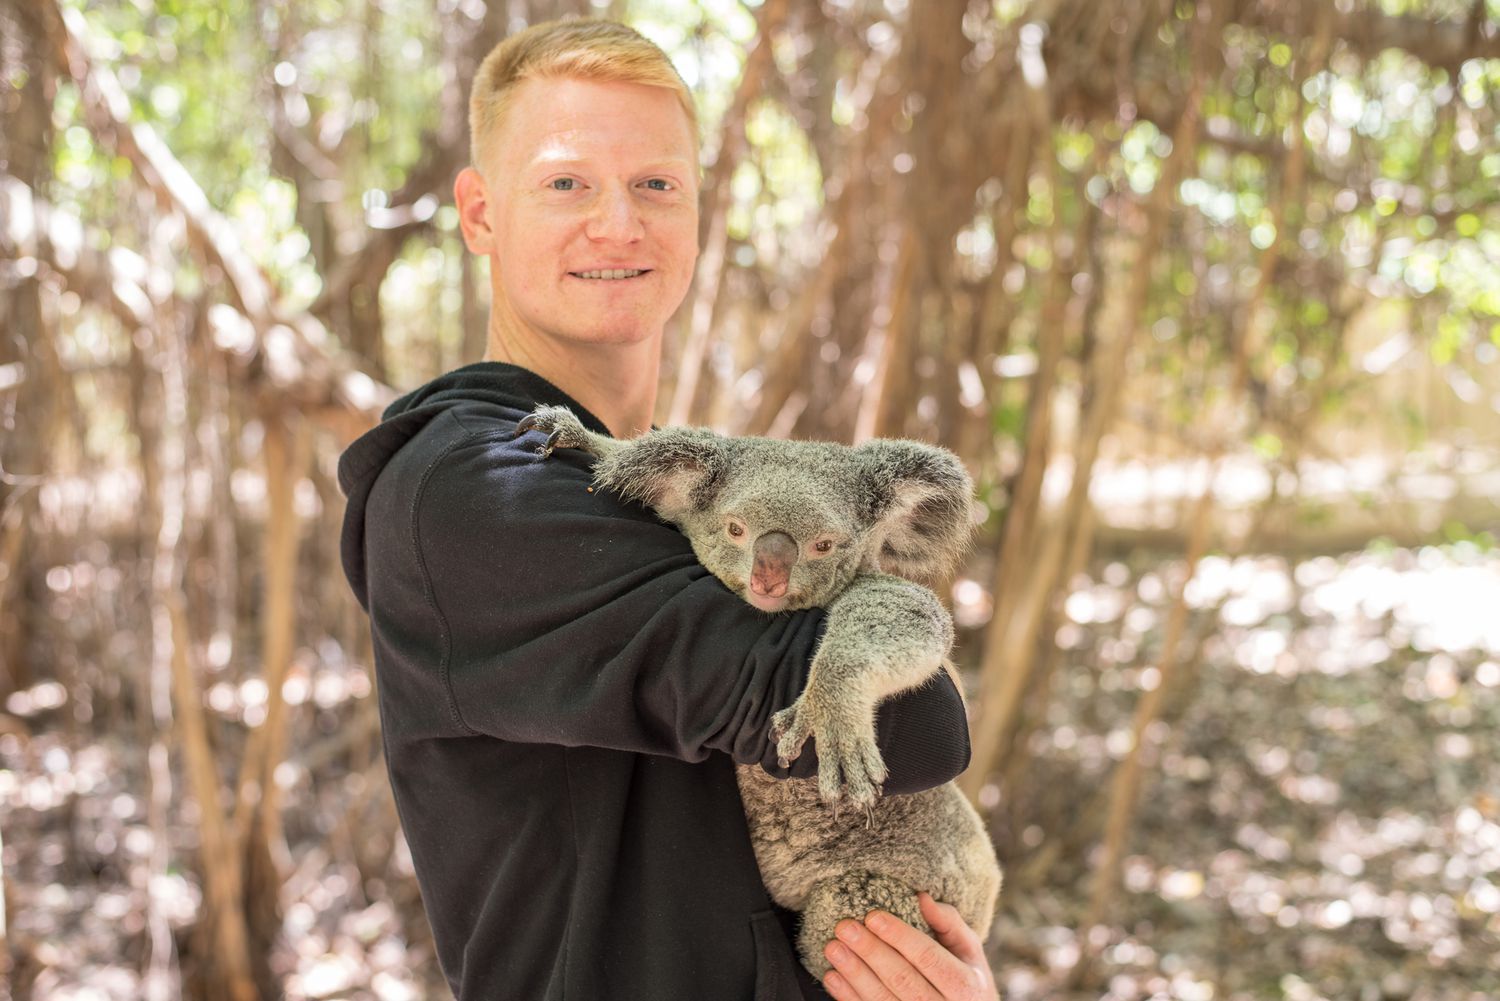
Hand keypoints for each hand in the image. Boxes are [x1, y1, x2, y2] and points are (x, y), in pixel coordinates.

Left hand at [821, 893, 996, 1000]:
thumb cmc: (967, 978)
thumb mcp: (968, 949)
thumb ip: (948, 922)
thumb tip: (921, 897)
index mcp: (966, 986)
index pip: (928, 957)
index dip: (899, 936)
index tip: (873, 916)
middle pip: (902, 979)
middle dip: (870, 951)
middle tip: (845, 927)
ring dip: (855, 974)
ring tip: (833, 948)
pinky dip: (849, 997)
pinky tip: (833, 977)